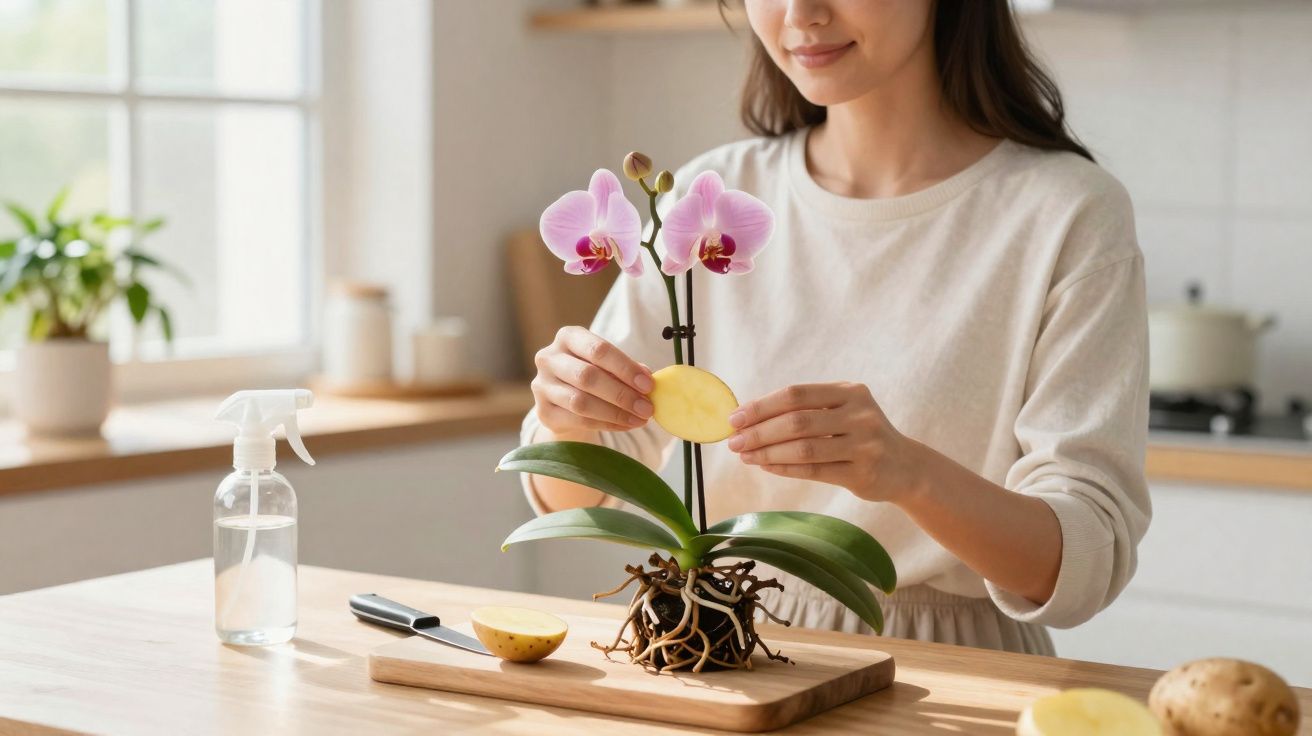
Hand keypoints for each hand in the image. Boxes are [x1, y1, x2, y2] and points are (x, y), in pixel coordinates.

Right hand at [532, 326, 654, 434]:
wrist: (565, 400)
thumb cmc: (593, 374)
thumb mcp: (609, 365)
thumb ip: (626, 369)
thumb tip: (647, 378)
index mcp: (568, 337)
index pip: (598, 350)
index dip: (625, 368)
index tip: (648, 384)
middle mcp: (548, 358)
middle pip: (587, 376)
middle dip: (621, 394)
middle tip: (646, 407)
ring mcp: (542, 386)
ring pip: (581, 402)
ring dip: (615, 413)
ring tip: (639, 419)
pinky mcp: (543, 412)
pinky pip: (578, 420)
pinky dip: (606, 424)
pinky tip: (625, 425)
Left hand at [726, 382, 921, 503]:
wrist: (905, 467)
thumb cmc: (860, 436)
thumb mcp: (842, 411)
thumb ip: (805, 410)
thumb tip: (749, 417)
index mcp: (850, 392)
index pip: (797, 394)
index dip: (762, 406)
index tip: (735, 418)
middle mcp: (860, 414)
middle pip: (797, 421)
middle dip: (760, 432)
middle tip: (734, 442)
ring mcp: (864, 444)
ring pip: (804, 448)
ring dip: (768, 453)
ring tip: (745, 456)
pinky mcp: (863, 473)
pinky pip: (814, 470)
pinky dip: (785, 468)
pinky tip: (766, 467)